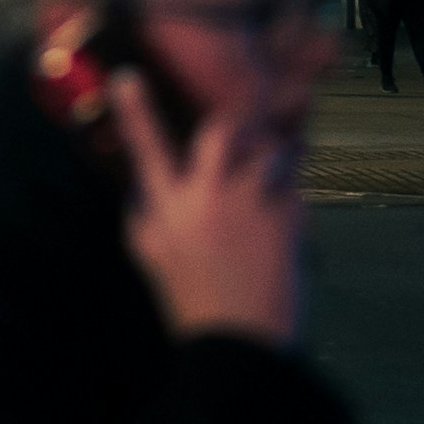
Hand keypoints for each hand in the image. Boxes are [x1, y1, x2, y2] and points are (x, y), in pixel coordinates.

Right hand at [107, 69, 302, 347]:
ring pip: (270, 151)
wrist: (242, 346)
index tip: (128, 78)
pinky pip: (294, 189)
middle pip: (222, 132)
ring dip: (273, 156)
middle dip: (235, 124)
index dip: (136, 112)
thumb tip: (137, 180)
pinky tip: (283, 221)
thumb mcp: (151, 259)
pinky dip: (291, 198)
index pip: (145, 150)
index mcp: (168, 210)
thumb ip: (141, 213)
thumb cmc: (192, 304)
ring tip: (270, 175)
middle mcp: (207, 200)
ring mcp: (252, 207)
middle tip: (241, 131)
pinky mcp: (288, 221)